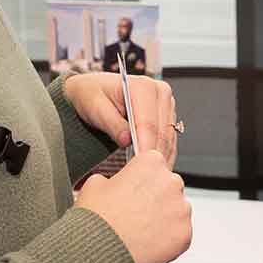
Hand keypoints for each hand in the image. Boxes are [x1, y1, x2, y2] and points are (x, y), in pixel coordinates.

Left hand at [63, 72, 178, 166]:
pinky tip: (154, 166)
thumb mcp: (95, 108)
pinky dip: (163, 153)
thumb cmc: (92, 95)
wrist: (93, 90)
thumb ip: (112, 124)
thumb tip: (127, 140)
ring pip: (168, 137)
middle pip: (162, 131)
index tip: (138, 165)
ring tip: (149, 175)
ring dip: (160, 156)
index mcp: (143, 86)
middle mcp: (159, 91)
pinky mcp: (167, 114)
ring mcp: (166, 103)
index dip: (144, 146)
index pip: (148, 123)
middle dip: (152, 154)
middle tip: (143, 175)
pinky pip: (169, 138)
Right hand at [76, 149, 191, 262]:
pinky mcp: (185, 233)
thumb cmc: (96, 218)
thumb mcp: (94, 184)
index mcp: (151, 163)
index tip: (134, 191)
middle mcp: (171, 181)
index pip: (154, 166)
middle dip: (156, 199)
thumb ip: (112, 178)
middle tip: (136, 214)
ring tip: (140, 230)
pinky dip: (167, 239)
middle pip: (168, 188)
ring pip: (176, 211)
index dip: (142, 181)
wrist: (97, 251)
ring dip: (163, 219)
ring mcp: (181, 208)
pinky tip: (148, 242)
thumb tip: (114, 184)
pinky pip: (179, 233)